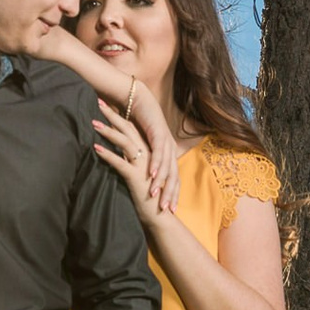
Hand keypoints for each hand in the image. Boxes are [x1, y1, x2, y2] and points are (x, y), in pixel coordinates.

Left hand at [94, 102, 177, 225]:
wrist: (159, 217)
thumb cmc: (147, 198)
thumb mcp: (138, 176)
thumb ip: (130, 163)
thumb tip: (117, 154)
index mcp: (147, 152)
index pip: (132, 129)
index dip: (118, 116)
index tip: (105, 106)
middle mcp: (147, 155)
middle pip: (128, 129)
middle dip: (113, 116)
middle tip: (98, 103)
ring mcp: (142, 165)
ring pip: (125, 142)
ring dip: (108, 132)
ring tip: (93, 122)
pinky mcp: (135, 177)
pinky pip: (120, 162)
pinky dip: (107, 154)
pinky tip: (95, 148)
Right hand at [119, 78, 180, 207]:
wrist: (136, 98)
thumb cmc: (135, 123)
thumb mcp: (140, 145)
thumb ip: (143, 160)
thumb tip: (139, 175)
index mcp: (168, 152)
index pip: (173, 178)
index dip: (172, 194)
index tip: (169, 210)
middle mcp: (170, 148)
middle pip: (174, 176)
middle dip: (170, 194)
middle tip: (166, 211)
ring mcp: (166, 140)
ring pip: (167, 167)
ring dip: (162, 183)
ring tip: (157, 198)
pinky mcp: (158, 133)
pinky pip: (158, 152)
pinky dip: (156, 164)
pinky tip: (152, 176)